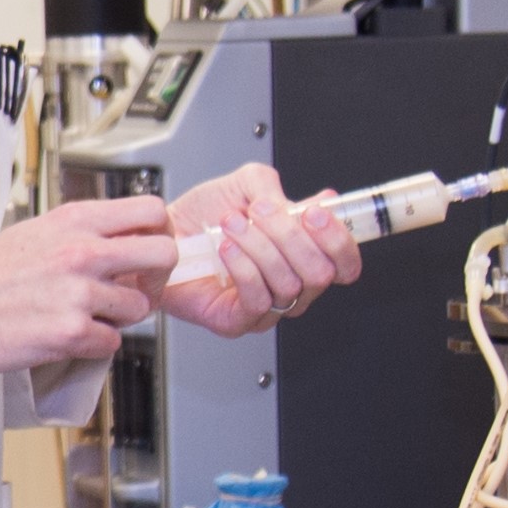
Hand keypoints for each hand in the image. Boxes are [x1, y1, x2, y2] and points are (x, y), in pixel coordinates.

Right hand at [0, 197, 173, 383]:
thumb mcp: (30, 234)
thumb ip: (76, 236)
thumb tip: (112, 246)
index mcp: (72, 220)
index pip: (151, 210)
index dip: (159, 232)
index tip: (149, 249)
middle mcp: (81, 251)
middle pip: (163, 255)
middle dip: (157, 276)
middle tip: (137, 288)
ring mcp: (78, 293)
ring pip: (140, 307)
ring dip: (119, 317)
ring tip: (86, 317)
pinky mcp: (70, 333)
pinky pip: (112, 343)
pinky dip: (95, 346)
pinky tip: (68, 338)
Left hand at [157, 160, 359, 338]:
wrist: (162, 233)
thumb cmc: (204, 215)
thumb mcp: (246, 186)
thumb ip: (281, 189)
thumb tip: (317, 202)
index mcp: (303, 255)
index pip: (345, 263)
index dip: (338, 240)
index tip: (315, 214)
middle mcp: (291, 285)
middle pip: (320, 273)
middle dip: (290, 236)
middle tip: (260, 212)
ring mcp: (266, 308)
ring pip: (288, 283)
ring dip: (259, 245)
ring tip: (231, 224)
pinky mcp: (237, 321)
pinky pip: (257, 300)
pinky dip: (243, 267)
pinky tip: (226, 248)